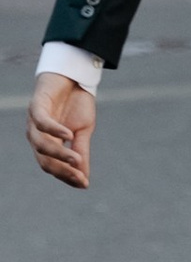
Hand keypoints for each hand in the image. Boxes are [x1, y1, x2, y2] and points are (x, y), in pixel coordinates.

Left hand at [27, 72, 94, 191]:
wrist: (73, 77)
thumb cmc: (76, 104)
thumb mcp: (83, 131)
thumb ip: (81, 152)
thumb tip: (84, 179)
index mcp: (48, 144)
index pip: (53, 167)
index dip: (67, 177)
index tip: (84, 184)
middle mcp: (37, 136)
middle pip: (44, 161)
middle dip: (62, 171)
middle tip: (80, 177)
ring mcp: (34, 122)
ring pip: (41, 146)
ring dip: (59, 155)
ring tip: (77, 160)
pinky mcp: (37, 106)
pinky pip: (42, 123)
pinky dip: (54, 131)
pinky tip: (69, 135)